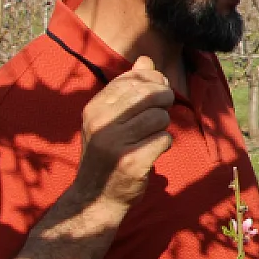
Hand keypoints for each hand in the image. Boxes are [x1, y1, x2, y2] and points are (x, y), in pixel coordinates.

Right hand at [71, 55, 174, 207]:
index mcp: (95, 109)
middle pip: (149, 94)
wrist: (95, 198)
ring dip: (163, 126)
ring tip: (153, 135)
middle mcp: (101, 124)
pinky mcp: (132, 162)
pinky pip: (163, 139)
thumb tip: (146, 60)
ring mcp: (115, 144)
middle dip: (163, 100)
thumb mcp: (109, 120)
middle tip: (160, 113)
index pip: (133, 79)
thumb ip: (128, 89)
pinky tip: (153, 151)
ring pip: (159, 117)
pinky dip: (164, 144)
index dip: (153, 81)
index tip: (157, 92)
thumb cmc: (107, 154)